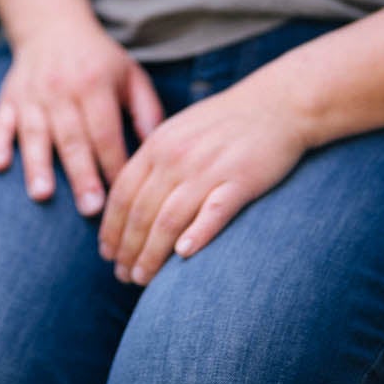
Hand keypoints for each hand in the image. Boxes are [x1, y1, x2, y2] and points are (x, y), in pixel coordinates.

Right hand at [0, 23, 164, 216]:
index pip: (106, 131)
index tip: (123, 195)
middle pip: (72, 138)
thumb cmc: (98, 60)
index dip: (114, 163)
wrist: (52, 26)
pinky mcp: (8, 98)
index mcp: (95, 85)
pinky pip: (0, 122)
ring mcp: (32, 95)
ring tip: (42, 195)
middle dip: (81, 174)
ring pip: (35, 133)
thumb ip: (147, 110)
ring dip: (37, 164)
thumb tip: (157, 149)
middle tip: (91, 209)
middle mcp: (62, 90)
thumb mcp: (130, 75)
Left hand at [98, 77, 310, 284]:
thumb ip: (154, 161)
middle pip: (140, 212)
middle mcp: (176, 157)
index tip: (107, 254)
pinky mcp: (240, 180)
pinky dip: (196, 234)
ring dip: (151, 254)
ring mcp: (208, 168)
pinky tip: (183, 255)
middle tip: (121, 276)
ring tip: (142, 279)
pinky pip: (213, 211)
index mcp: (158, 145)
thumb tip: (130, 199)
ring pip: (168, 219)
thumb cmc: (226, 122)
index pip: (122, 193)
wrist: (277, 103)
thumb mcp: (179, 131)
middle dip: (126, 249)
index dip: (111, 228)